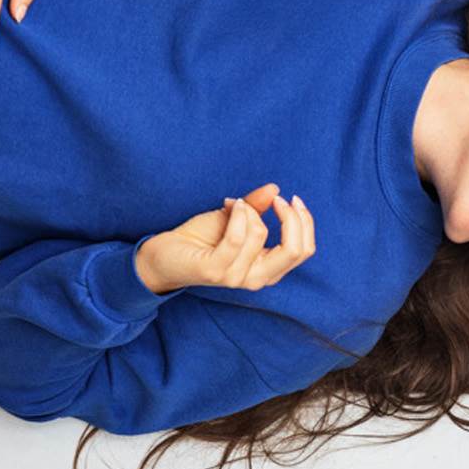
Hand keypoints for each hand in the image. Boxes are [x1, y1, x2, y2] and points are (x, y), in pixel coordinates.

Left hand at [135, 184, 318, 293]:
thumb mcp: (235, 219)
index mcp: (267, 269)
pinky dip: (237, 216)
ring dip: (249, 210)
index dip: (304, 222)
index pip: (303, 250)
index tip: (291, 199)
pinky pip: (237, 238)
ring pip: (260, 235)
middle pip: (295, 250)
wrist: (163, 253)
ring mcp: (236, 277)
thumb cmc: (200, 239)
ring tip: (234, 204)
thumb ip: (257, 208)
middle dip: (293, 218)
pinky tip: (230, 204)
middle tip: (280, 199)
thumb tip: (275, 189)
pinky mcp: (215, 271)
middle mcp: (256, 278)